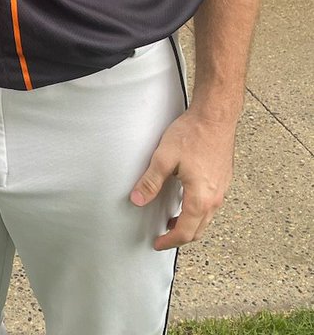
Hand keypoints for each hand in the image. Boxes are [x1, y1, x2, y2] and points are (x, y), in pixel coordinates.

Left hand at [130, 108, 236, 249]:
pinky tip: (187, 201)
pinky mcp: (223, 181)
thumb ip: (150, 181)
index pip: (185, 232)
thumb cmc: (193, 134)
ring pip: (206, 219)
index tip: (157, 243)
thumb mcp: (164, 157)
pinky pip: (211, 206)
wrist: (215, 117)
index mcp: (200, 198)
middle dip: (180, 237)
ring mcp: (222, 190)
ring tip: (173, 221)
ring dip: (190, 225)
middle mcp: (215, 199)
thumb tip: (137, 199)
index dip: (169, 241)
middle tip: (163, 236)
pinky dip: (198, 212)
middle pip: (197, 230)